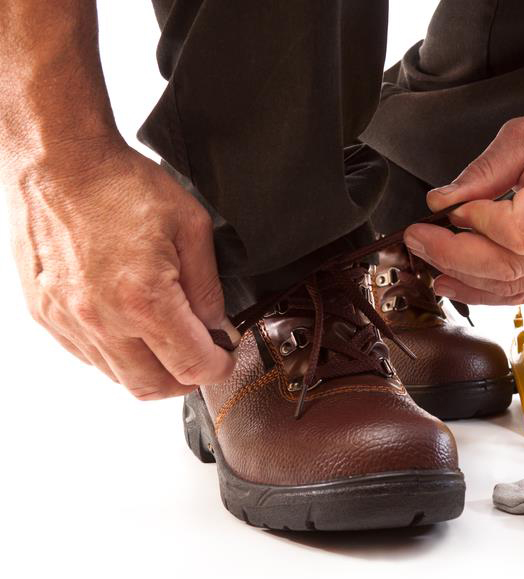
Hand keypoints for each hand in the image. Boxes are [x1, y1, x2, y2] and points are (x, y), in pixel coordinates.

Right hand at [4, 141, 235, 398]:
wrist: (58, 161)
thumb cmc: (120, 184)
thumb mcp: (191, 226)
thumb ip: (208, 287)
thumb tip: (218, 325)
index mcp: (144, 299)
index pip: (191, 364)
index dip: (218, 366)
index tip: (225, 356)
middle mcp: (101, 319)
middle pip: (152, 386)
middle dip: (186, 379)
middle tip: (201, 358)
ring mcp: (68, 320)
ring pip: (117, 376)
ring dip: (150, 368)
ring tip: (167, 341)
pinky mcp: (45, 315)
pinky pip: (87, 356)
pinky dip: (115, 353)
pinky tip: (131, 327)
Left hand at [403, 105, 523, 304]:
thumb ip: (483, 170)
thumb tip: (442, 202)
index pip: (516, 231)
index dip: (478, 224)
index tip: (454, 209)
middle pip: (508, 267)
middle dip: (453, 257)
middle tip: (418, 240)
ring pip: (515, 287)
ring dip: (466, 281)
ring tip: (431, 267)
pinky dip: (491, 292)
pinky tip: (463, 283)